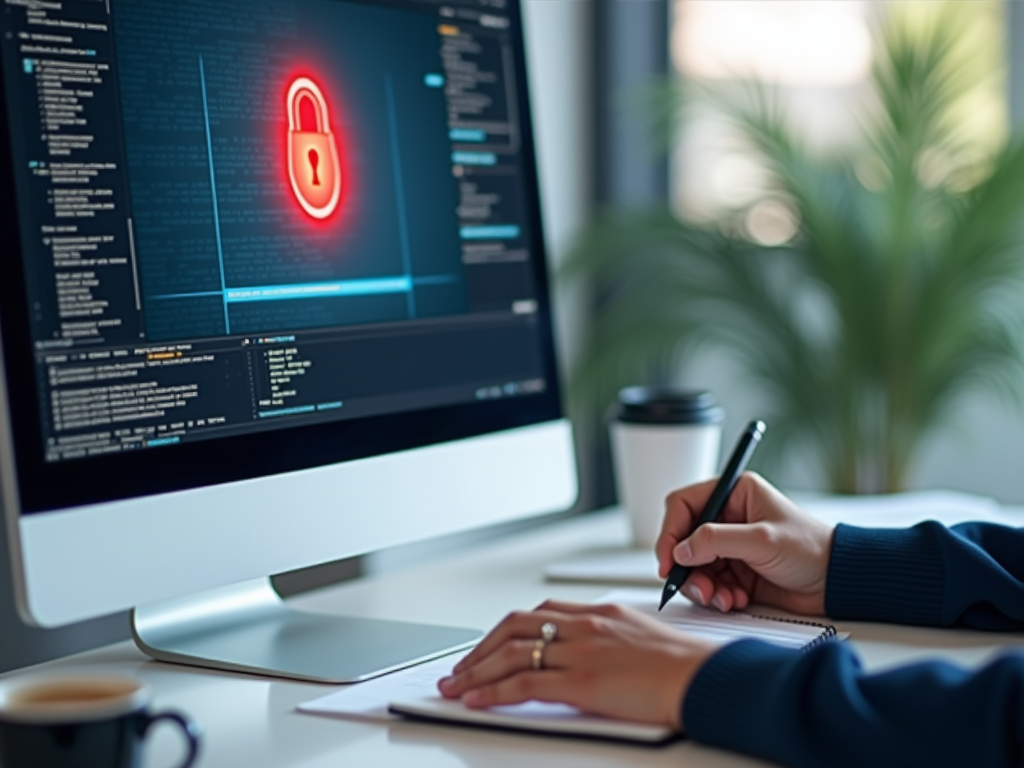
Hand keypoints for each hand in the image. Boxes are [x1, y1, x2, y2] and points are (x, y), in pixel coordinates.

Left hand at [437, 600, 716, 728]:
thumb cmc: (682, 665)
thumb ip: (608, 639)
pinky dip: (494, 691)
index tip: (492, 644)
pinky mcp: (581, 682)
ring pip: (512, 653)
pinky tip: (477, 699)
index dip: (507, 629)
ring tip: (456, 686)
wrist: (703, 678)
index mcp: (599, 612)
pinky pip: (524, 683)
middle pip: (515, 627)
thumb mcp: (639, 636)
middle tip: (462, 666)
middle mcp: (584, 625)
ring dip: (477, 671)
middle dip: (482, 648)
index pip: (540, 611)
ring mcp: (580, 652)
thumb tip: (588, 655)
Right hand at [655, 472, 834, 615]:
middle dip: (687, 567)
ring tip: (721, 598)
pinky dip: (716, 596)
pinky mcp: (734, 571)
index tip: (669, 560)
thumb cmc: (811, 549)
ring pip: (693, 566)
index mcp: (733, 494)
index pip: (683, 506)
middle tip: (698, 587)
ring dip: (702, 586)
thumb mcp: (762, 540)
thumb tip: (681, 550)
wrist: (837, 582)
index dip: (670, 532)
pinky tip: (735, 600)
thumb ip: (717, 540)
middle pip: (684, 540)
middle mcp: (727, 517)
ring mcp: (729, 546)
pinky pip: (709, 583)